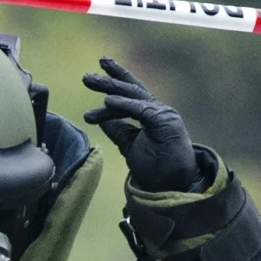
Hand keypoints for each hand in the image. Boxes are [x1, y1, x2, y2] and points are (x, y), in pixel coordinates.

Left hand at [82, 57, 202, 192]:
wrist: (174, 186)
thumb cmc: (156, 168)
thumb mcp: (130, 145)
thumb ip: (118, 131)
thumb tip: (102, 120)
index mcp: (150, 113)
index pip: (130, 92)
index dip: (115, 79)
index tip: (93, 74)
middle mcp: (157, 109)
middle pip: (129, 90)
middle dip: (108, 80)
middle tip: (86, 77)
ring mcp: (163, 113)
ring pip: (133, 95)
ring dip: (111, 88)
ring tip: (92, 82)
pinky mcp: (165, 121)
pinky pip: (140, 109)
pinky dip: (124, 103)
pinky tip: (107, 100)